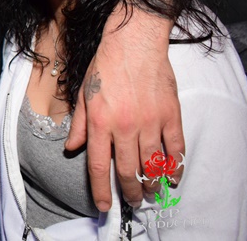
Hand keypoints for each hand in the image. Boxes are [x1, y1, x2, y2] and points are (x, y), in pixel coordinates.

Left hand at [65, 9, 183, 211]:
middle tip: (132, 200)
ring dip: (152, 183)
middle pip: (128, 171)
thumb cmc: (106, 65)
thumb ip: (79, 125)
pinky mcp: (170, 115)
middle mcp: (124, 126)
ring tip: (150, 192)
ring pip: (152, 164)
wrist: (134, 42)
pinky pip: (175, 148)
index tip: (103, 205)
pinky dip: (174, 166)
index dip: (101, 191)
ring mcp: (150, 122)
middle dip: (129, 192)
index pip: (99, 166)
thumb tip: (71, 148)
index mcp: (100, 122)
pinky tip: (171, 175)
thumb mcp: (83, 94)